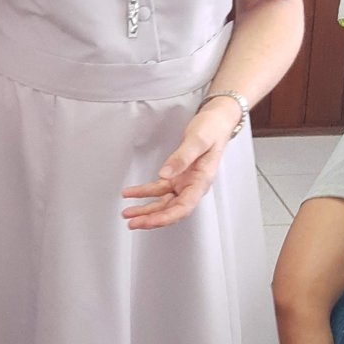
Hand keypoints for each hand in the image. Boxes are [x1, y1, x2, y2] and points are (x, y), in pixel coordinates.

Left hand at [121, 100, 238, 229]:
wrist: (216, 120)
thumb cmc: (212, 129)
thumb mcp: (197, 140)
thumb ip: (182, 157)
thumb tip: (164, 173)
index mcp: (201, 181)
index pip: (184, 207)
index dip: (167, 217)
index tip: (150, 221)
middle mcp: (193, 186)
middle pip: (172, 209)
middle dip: (152, 218)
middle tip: (133, 223)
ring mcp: (184, 182)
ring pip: (163, 202)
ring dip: (146, 209)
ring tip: (128, 214)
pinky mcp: (177, 176)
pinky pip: (158, 189)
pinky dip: (143, 193)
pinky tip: (130, 193)